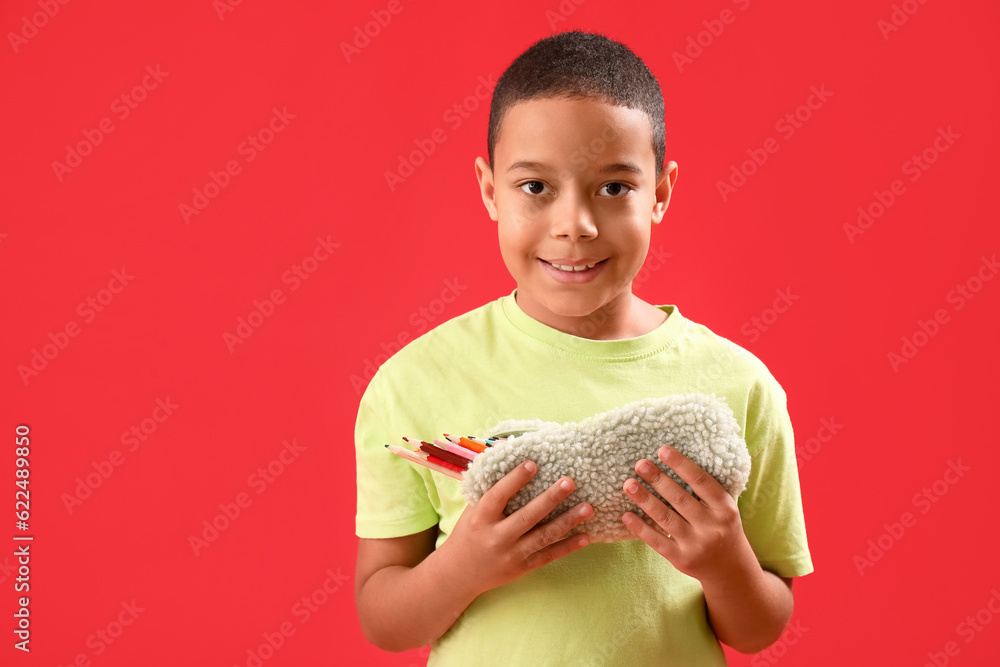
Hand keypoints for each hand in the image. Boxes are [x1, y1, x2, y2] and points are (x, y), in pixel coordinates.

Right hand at [442, 460, 592, 597]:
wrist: (458, 575)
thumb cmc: (467, 534)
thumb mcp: (472, 510)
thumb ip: (490, 490)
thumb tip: (507, 457)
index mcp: (481, 518)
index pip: (499, 496)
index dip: (515, 479)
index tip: (533, 464)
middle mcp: (496, 537)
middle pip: (528, 516)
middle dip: (551, 498)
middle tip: (570, 482)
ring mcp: (511, 554)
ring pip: (543, 536)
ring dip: (568, 521)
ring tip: (588, 508)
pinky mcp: (522, 568)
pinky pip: (549, 556)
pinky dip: (568, 547)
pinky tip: (586, 537)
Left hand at [621, 445, 754, 585]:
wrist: (730, 569)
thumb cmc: (721, 528)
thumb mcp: (723, 508)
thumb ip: (704, 491)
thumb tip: (670, 463)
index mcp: (724, 508)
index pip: (701, 481)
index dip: (681, 464)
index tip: (662, 450)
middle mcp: (712, 526)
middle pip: (680, 498)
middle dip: (658, 479)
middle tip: (640, 464)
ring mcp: (696, 544)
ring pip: (666, 518)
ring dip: (645, 499)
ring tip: (628, 484)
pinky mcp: (682, 559)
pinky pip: (658, 541)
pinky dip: (641, 528)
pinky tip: (626, 515)